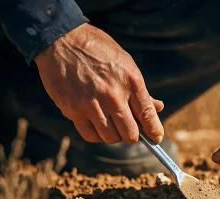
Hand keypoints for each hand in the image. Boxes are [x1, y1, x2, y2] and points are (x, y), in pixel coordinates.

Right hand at [34, 23, 163, 143]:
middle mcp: (113, 96)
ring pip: (111, 138)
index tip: (155, 138)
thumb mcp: (126, 63)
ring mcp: (93, 105)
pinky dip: (96, 135)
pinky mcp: (73, 111)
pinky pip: (91, 136)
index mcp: (131, 82)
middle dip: (132, 134)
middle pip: (130, 134)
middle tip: (128, 128)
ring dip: (113, 135)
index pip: (148, 116)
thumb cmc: (97, 50)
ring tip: (110, 123)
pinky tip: (96, 124)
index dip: (154, 132)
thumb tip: (158, 107)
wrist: (61, 40)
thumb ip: (140, 90)